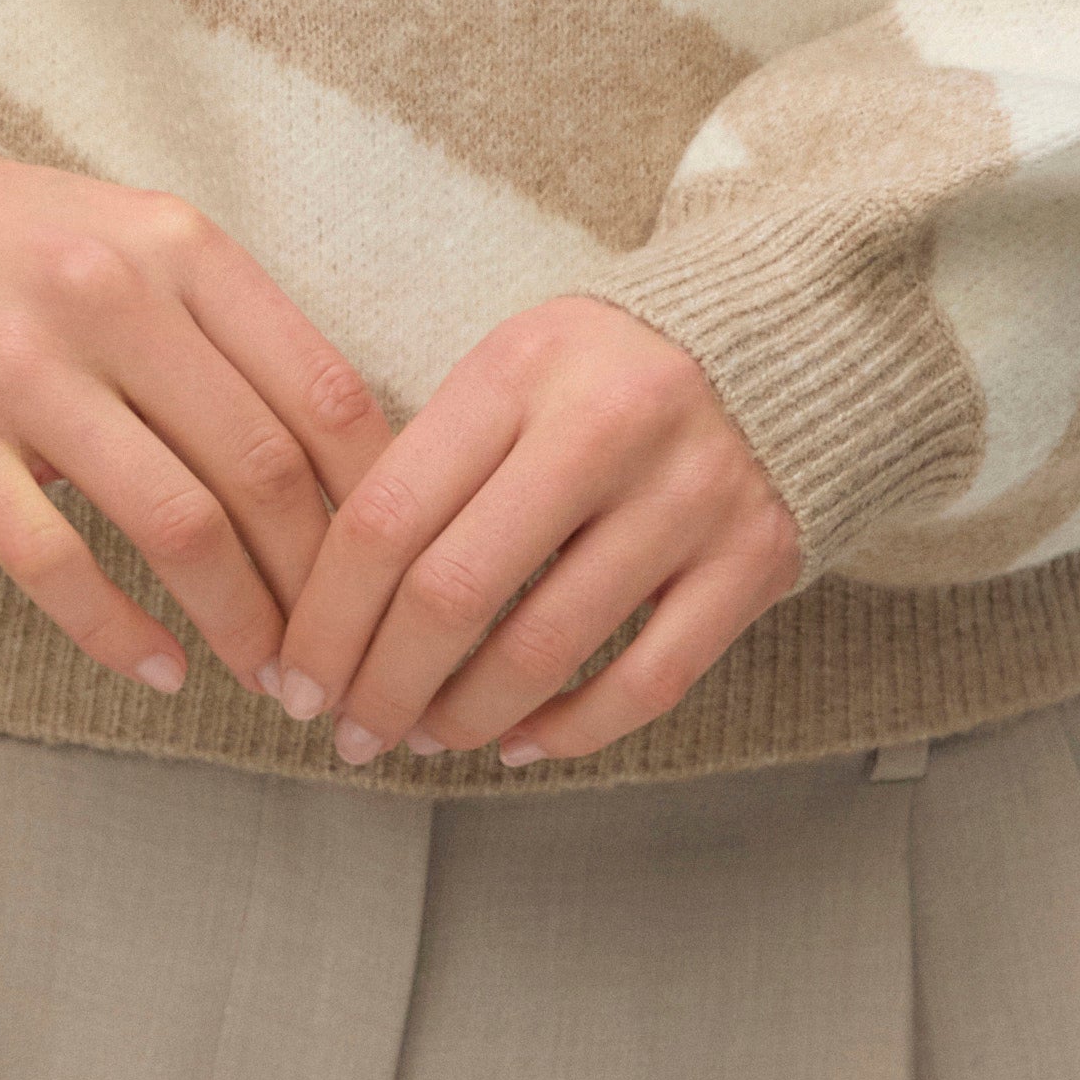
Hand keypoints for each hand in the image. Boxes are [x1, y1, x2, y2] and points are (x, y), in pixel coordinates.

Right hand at [0, 150, 386, 702]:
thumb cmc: (15, 246)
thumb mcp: (137, 243)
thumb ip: (228, 333)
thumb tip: (344, 473)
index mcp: (179, 246)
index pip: (324, 391)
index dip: (375, 503)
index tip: (393, 575)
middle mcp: (112, 295)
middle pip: (263, 469)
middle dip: (318, 588)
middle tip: (335, 657)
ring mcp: (22, 366)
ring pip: (177, 523)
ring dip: (238, 621)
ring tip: (265, 675)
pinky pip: (52, 561)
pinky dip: (118, 632)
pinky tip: (158, 671)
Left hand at [258, 294, 802, 770]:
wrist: (782, 337)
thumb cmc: (605, 373)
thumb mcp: (513, 370)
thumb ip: (432, 465)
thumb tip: (330, 613)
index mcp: (521, 368)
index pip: (389, 516)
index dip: (327, 619)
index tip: (297, 679)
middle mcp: (606, 425)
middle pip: (454, 594)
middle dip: (382, 687)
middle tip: (352, 731)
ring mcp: (689, 495)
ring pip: (544, 650)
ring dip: (463, 719)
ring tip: (425, 738)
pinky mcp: (755, 558)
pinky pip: (644, 682)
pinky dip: (568, 731)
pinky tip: (518, 741)